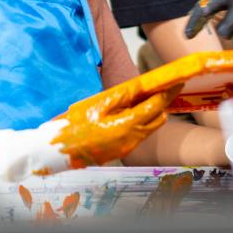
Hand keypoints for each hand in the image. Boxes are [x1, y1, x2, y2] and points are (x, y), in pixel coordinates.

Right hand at [0, 80, 181, 180]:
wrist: (56, 152)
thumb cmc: (73, 127)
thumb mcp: (96, 105)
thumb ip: (121, 96)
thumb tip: (140, 87)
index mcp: (127, 126)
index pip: (156, 106)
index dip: (168, 92)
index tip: (177, 81)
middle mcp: (132, 139)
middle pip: (158, 118)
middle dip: (161, 102)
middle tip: (161, 86)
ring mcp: (127, 147)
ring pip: (149, 127)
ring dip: (151, 112)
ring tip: (144, 96)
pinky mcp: (120, 150)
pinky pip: (138, 133)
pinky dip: (140, 121)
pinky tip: (129, 111)